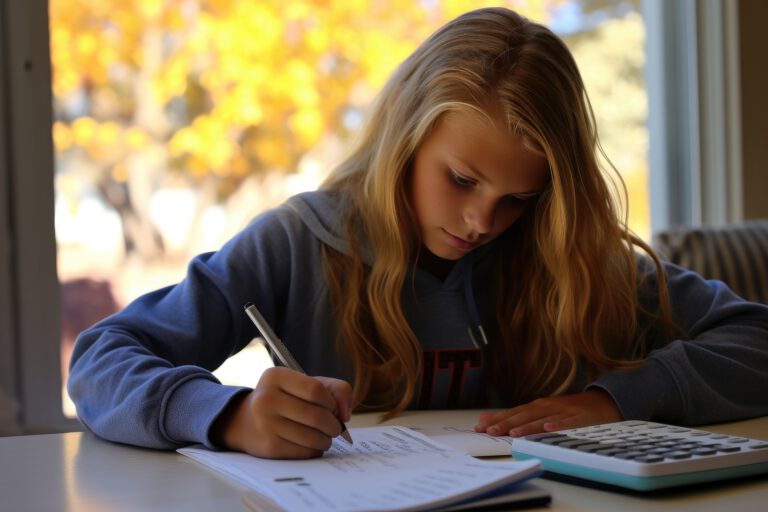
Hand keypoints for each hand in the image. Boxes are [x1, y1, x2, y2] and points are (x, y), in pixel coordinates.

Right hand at [211, 366, 352, 458]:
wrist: (247, 422)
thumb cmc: (286, 399)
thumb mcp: (306, 383)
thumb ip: (336, 389)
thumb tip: (345, 415)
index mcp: (276, 376)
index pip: (316, 390)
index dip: (331, 402)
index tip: (332, 408)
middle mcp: (266, 398)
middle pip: (316, 416)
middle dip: (334, 425)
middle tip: (335, 427)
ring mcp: (265, 424)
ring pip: (312, 437)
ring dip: (327, 440)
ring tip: (325, 436)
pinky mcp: (268, 447)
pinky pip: (304, 452)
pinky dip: (315, 450)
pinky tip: (312, 444)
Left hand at [474, 389, 621, 436]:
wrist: (602, 401)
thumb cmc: (567, 409)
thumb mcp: (541, 411)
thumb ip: (516, 416)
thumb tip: (486, 420)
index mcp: (536, 406)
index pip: (513, 413)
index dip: (497, 420)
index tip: (480, 427)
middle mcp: (547, 407)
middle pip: (523, 416)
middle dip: (506, 424)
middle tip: (491, 431)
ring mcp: (563, 412)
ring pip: (542, 420)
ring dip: (527, 426)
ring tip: (514, 433)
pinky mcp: (580, 418)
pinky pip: (569, 423)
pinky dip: (559, 425)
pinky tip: (550, 428)